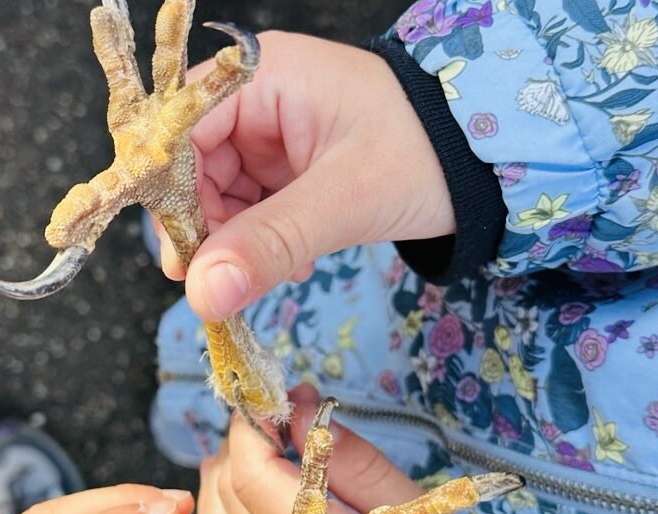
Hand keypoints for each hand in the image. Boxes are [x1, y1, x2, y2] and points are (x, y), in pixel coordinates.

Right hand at [152, 31, 452, 321]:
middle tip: (219, 281)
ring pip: (217, 194)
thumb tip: (203, 294)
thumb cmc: (426, 153)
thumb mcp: (346, 198)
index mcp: (261, 76)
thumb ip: (271, 242)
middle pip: (192, 166)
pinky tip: (294, 263)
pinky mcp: (286, 166)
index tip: (178, 255)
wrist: (488, 160)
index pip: (179, 128)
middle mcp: (255, 98)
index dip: (169, 191)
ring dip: (235, 241)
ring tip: (277, 270)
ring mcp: (269, 134)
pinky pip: (248, 208)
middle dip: (205, 227)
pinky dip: (260, 241)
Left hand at [198, 385, 483, 513]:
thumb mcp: (410, 503)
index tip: (264, 397)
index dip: (250, 430)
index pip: (254, 482)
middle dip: (240, 444)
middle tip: (275, 416)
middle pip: (224, 496)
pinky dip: (229, 503)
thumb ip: (353, 460)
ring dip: (229, 471)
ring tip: (267, 445)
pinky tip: (254, 483)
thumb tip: (302, 410)